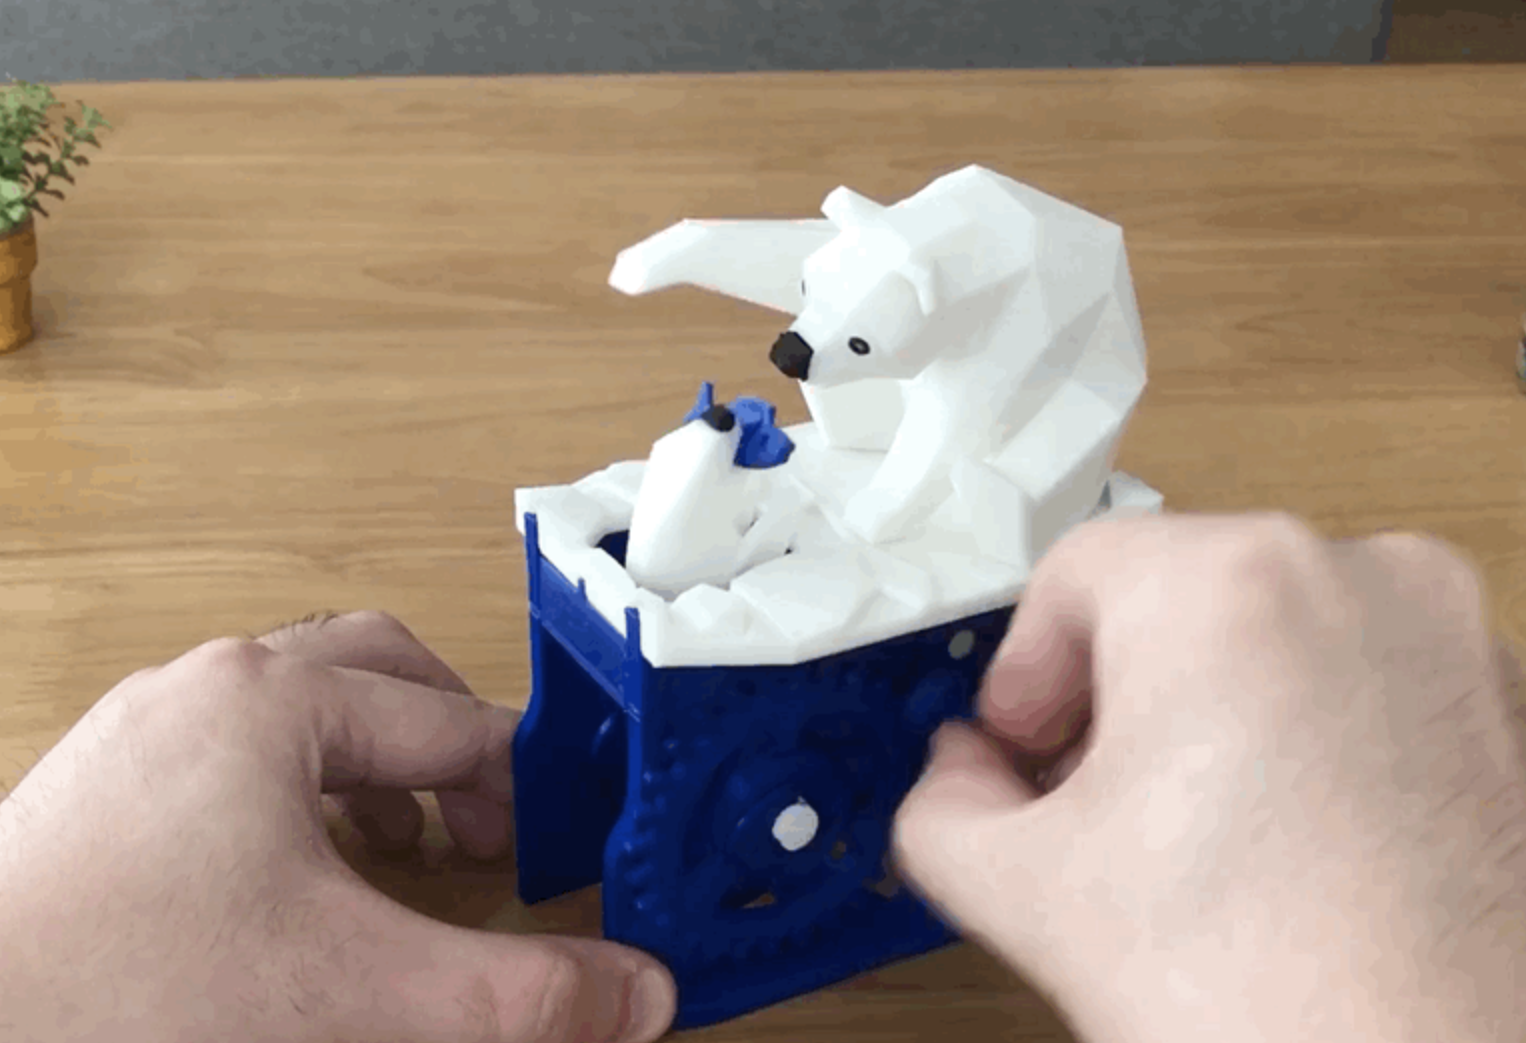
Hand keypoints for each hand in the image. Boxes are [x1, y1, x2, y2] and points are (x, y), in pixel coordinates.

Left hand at [0, 611, 675, 1042]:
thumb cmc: (111, 995)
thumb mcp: (357, 995)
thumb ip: (517, 994)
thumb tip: (631, 994)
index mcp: (271, 702)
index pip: (450, 719)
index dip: (522, 785)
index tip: (558, 839)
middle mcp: (203, 692)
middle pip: (376, 673)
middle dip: (449, 744)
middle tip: (494, 818)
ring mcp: (144, 733)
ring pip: (300, 706)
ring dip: (375, 764)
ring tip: (412, 844)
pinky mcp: (106, 788)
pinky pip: (236, 750)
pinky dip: (301, 791)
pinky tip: (307, 872)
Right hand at [894, 513, 1525, 1042]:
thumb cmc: (1281, 997)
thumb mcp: (1026, 891)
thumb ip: (943, 802)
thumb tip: (961, 774)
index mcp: (1230, 587)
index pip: (1075, 573)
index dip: (1025, 670)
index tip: (1024, 748)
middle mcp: (1358, 579)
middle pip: (1176, 599)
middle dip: (1117, 699)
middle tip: (1093, 804)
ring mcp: (1450, 640)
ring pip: (1275, 637)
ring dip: (1214, 715)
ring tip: (1198, 840)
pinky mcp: (1508, 706)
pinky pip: (1367, 682)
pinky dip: (1313, 739)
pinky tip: (1290, 851)